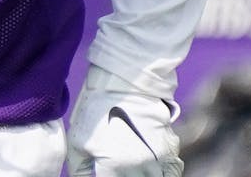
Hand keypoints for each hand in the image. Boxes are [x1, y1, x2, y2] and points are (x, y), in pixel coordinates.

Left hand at [67, 69, 182, 176]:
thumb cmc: (96, 110)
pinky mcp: (170, 150)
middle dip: (124, 176)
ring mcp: (157, 159)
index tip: (104, 171)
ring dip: (144, 176)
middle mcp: (138, 166)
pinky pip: (172, 173)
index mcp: (112, 166)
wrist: (123, 83)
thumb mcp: (78, 139)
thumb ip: (80, 169)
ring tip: (132, 167)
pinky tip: (151, 168)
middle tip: (118, 167)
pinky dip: (164, 174)